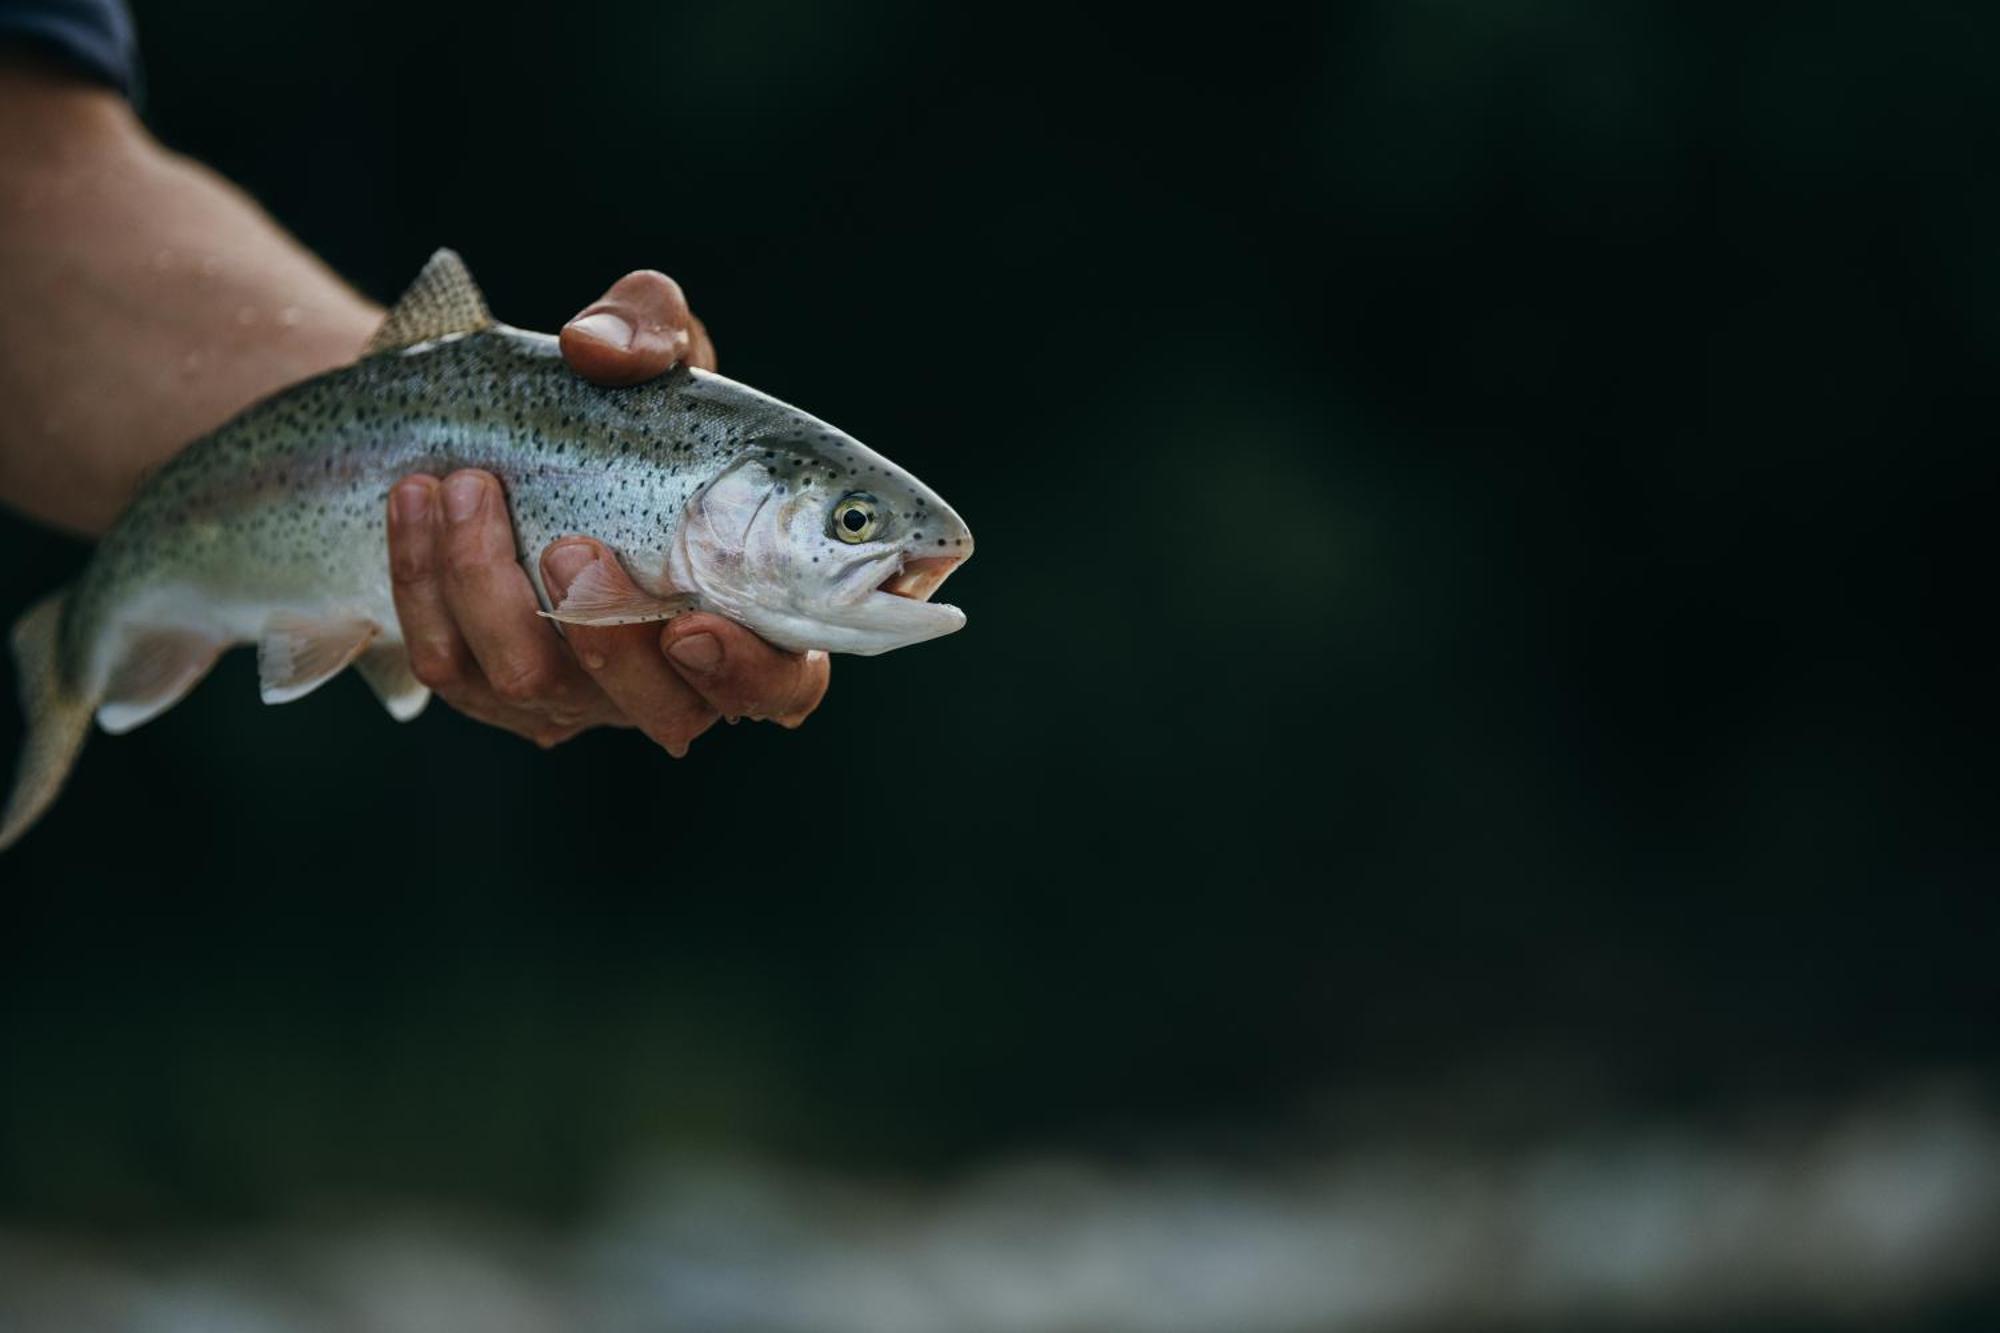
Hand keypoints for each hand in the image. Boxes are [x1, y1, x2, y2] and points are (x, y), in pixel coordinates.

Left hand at [384, 271, 828, 750]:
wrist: (493, 428)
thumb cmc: (612, 402)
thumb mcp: (650, 344)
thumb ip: (652, 325)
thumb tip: (600, 351)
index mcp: (746, 609)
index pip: (781, 684)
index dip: (748, 674)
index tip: (694, 628)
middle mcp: (670, 674)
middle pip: (659, 710)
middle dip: (606, 637)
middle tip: (567, 545)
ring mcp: (577, 694)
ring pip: (535, 684)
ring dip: (492, 586)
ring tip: (467, 483)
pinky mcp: (488, 689)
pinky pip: (452, 665)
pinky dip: (425, 580)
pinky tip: (416, 501)